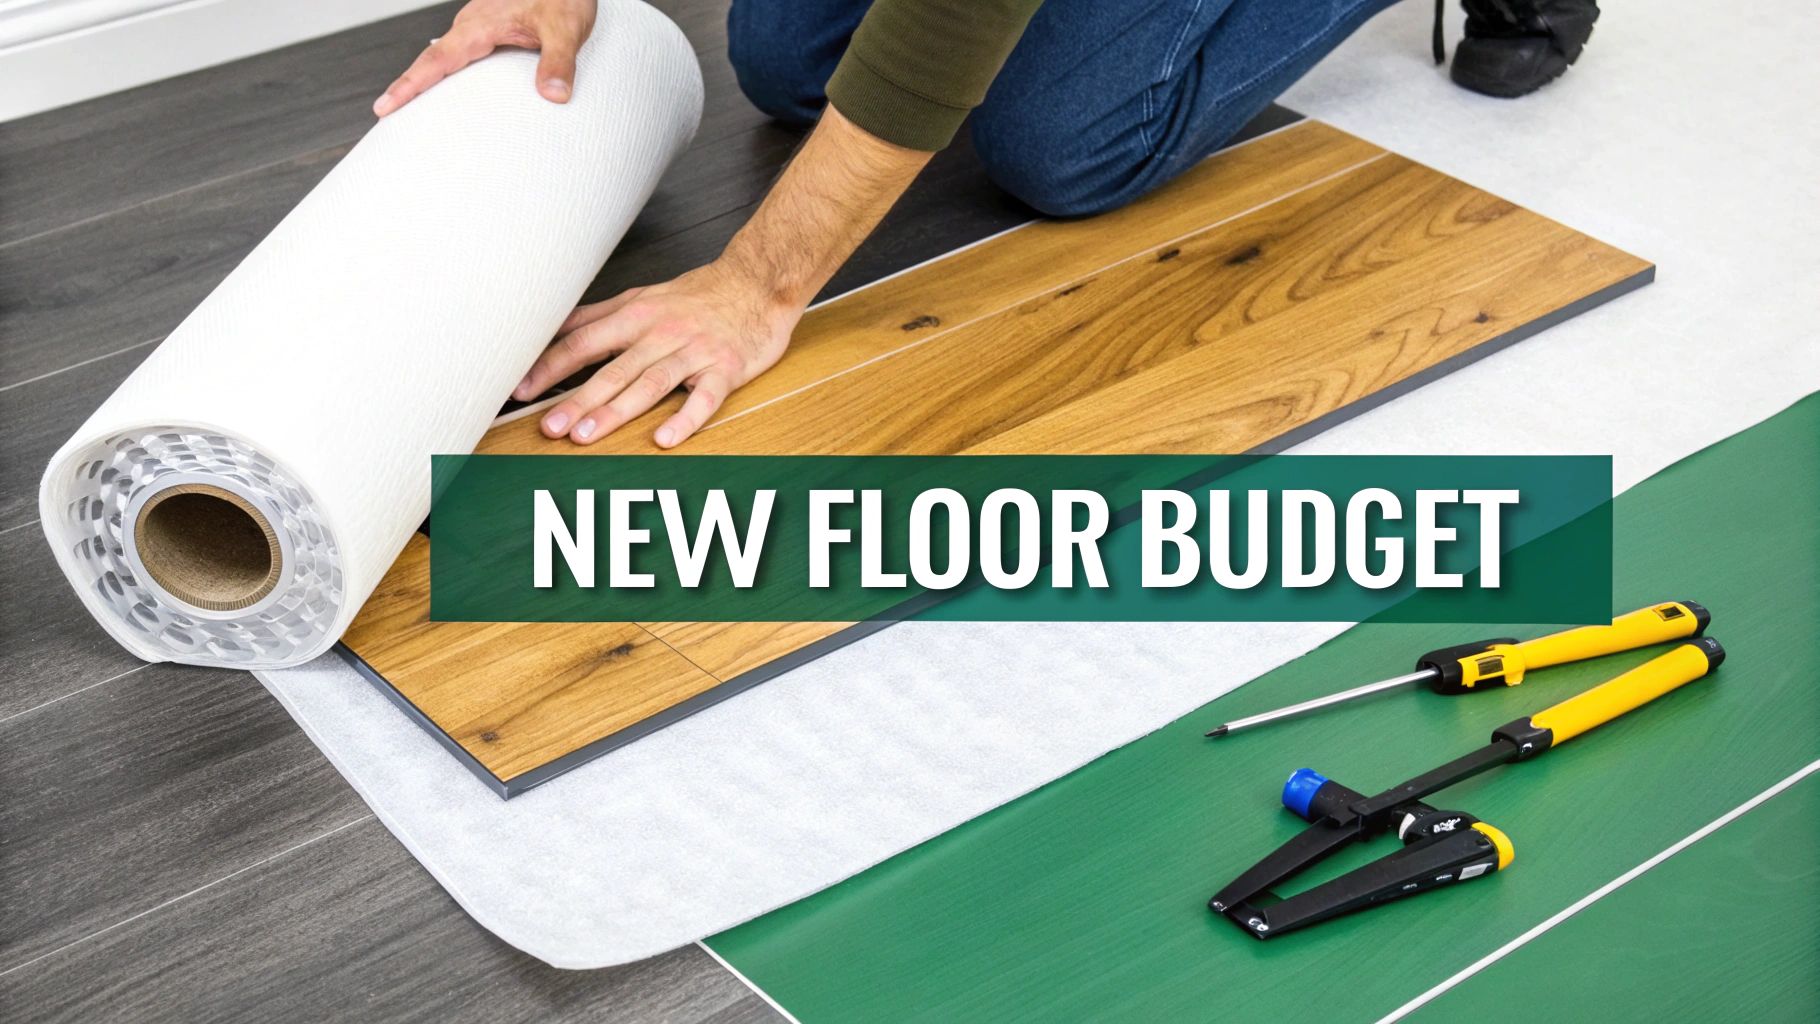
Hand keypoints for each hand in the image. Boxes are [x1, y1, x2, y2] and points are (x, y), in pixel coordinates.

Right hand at [373, 0, 596, 116]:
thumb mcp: (564, 27)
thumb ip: (558, 61)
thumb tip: (552, 95)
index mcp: (480, 26)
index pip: (437, 60)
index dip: (409, 85)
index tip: (384, 107)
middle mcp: (473, 26)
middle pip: (433, 61)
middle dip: (409, 87)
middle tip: (385, 115)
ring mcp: (481, 26)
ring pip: (448, 57)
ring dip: (430, 80)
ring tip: (412, 108)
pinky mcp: (494, 28)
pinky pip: (466, 54)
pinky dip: (454, 72)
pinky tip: (456, 88)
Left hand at [514, 261, 803, 447]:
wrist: (757, 284)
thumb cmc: (699, 295)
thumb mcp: (642, 296)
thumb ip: (599, 315)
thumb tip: (553, 328)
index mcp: (636, 315)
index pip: (582, 342)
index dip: (550, 367)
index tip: (521, 391)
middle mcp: (661, 332)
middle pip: (612, 369)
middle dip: (577, 399)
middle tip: (548, 427)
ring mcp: (693, 351)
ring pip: (649, 384)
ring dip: (616, 411)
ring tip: (586, 435)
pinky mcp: (725, 369)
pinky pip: (704, 398)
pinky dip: (686, 419)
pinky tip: (665, 440)